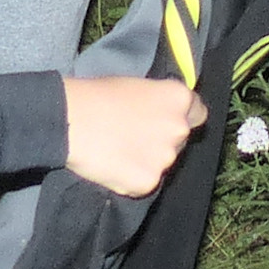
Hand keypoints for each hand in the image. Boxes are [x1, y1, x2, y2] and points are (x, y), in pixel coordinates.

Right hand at [61, 77, 207, 197]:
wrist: (71, 119)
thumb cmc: (97, 94)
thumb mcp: (137, 85)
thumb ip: (157, 102)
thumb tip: (160, 112)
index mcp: (179, 99)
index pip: (198, 113)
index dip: (181, 116)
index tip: (165, 119)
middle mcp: (180, 129)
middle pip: (179, 140)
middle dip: (162, 140)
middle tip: (134, 136)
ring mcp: (166, 158)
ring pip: (162, 163)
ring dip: (147, 160)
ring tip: (118, 150)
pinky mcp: (148, 182)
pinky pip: (145, 183)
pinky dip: (132, 177)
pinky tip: (113, 165)